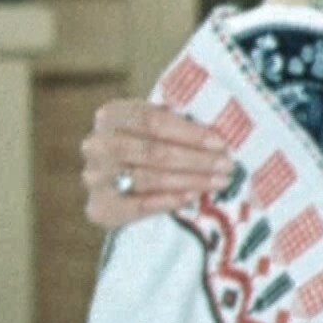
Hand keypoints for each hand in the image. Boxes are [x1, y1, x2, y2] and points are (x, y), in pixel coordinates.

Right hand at [80, 98, 234, 228]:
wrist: (118, 181)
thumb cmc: (148, 144)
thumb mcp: (157, 126)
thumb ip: (178, 124)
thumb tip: (222, 132)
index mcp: (111, 115)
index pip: (152, 120)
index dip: (188, 132)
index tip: (220, 142)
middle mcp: (97, 144)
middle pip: (151, 151)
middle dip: (195, 159)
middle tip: (226, 165)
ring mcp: (95, 177)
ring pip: (147, 178)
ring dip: (189, 180)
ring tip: (218, 182)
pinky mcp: (99, 207)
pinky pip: (136, 206)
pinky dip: (166, 201)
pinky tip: (191, 197)